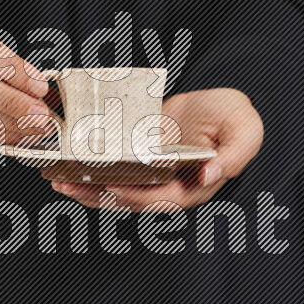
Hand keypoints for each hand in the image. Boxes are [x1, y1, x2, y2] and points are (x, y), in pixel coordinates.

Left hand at [52, 88, 263, 210]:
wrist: (217, 104)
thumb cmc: (233, 117)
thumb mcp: (244, 129)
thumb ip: (235, 154)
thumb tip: (211, 174)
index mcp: (195, 185)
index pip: (164, 198)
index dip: (138, 197)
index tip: (113, 188)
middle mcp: (170, 186)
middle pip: (131, 200)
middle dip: (99, 196)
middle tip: (69, 185)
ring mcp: (151, 176)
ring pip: (116, 190)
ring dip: (87, 189)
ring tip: (59, 180)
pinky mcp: (138, 161)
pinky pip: (112, 172)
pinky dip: (90, 172)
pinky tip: (68, 167)